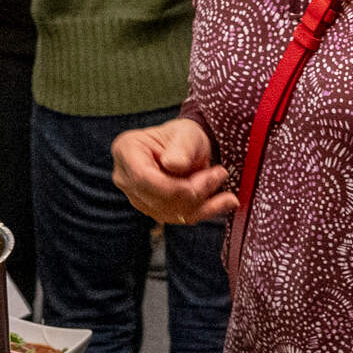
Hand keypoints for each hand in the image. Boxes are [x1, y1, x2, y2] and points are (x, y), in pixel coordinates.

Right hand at [113, 116, 236, 225]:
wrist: (188, 147)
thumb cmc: (183, 136)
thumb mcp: (185, 134)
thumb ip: (180, 148)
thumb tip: (173, 165)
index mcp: (126, 151)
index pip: (142, 178)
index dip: (170, 187)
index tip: (198, 183)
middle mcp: (126, 178)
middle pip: (157, 198)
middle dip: (192, 192)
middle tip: (219, 173)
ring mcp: (139, 197)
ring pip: (170, 212)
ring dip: (202, 201)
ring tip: (221, 179)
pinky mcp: (155, 210)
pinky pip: (180, 218)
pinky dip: (206, 210)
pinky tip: (226, 201)